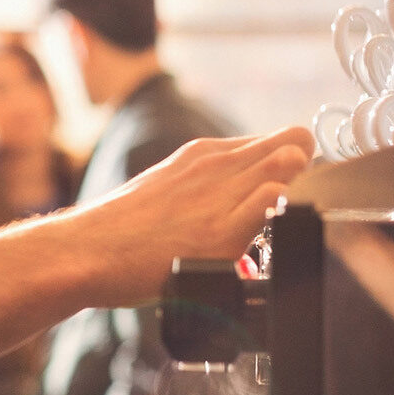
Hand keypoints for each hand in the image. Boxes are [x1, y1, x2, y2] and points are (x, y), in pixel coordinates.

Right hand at [62, 125, 313, 307]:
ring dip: (304, 187)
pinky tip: (281, 230)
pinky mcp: (221, 230)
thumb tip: (234, 205)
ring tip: (287, 222)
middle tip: (296, 209)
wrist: (84, 252)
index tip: (294, 191)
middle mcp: (216, 163)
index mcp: (203, 153)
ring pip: (292, 161)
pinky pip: (275, 199)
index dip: (295, 166)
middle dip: (309, 172)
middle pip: (295, 143)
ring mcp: (219, 193)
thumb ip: (204, 191)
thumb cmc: (119, 234)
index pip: (277, 141)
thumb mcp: (164, 190)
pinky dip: (289, 209)